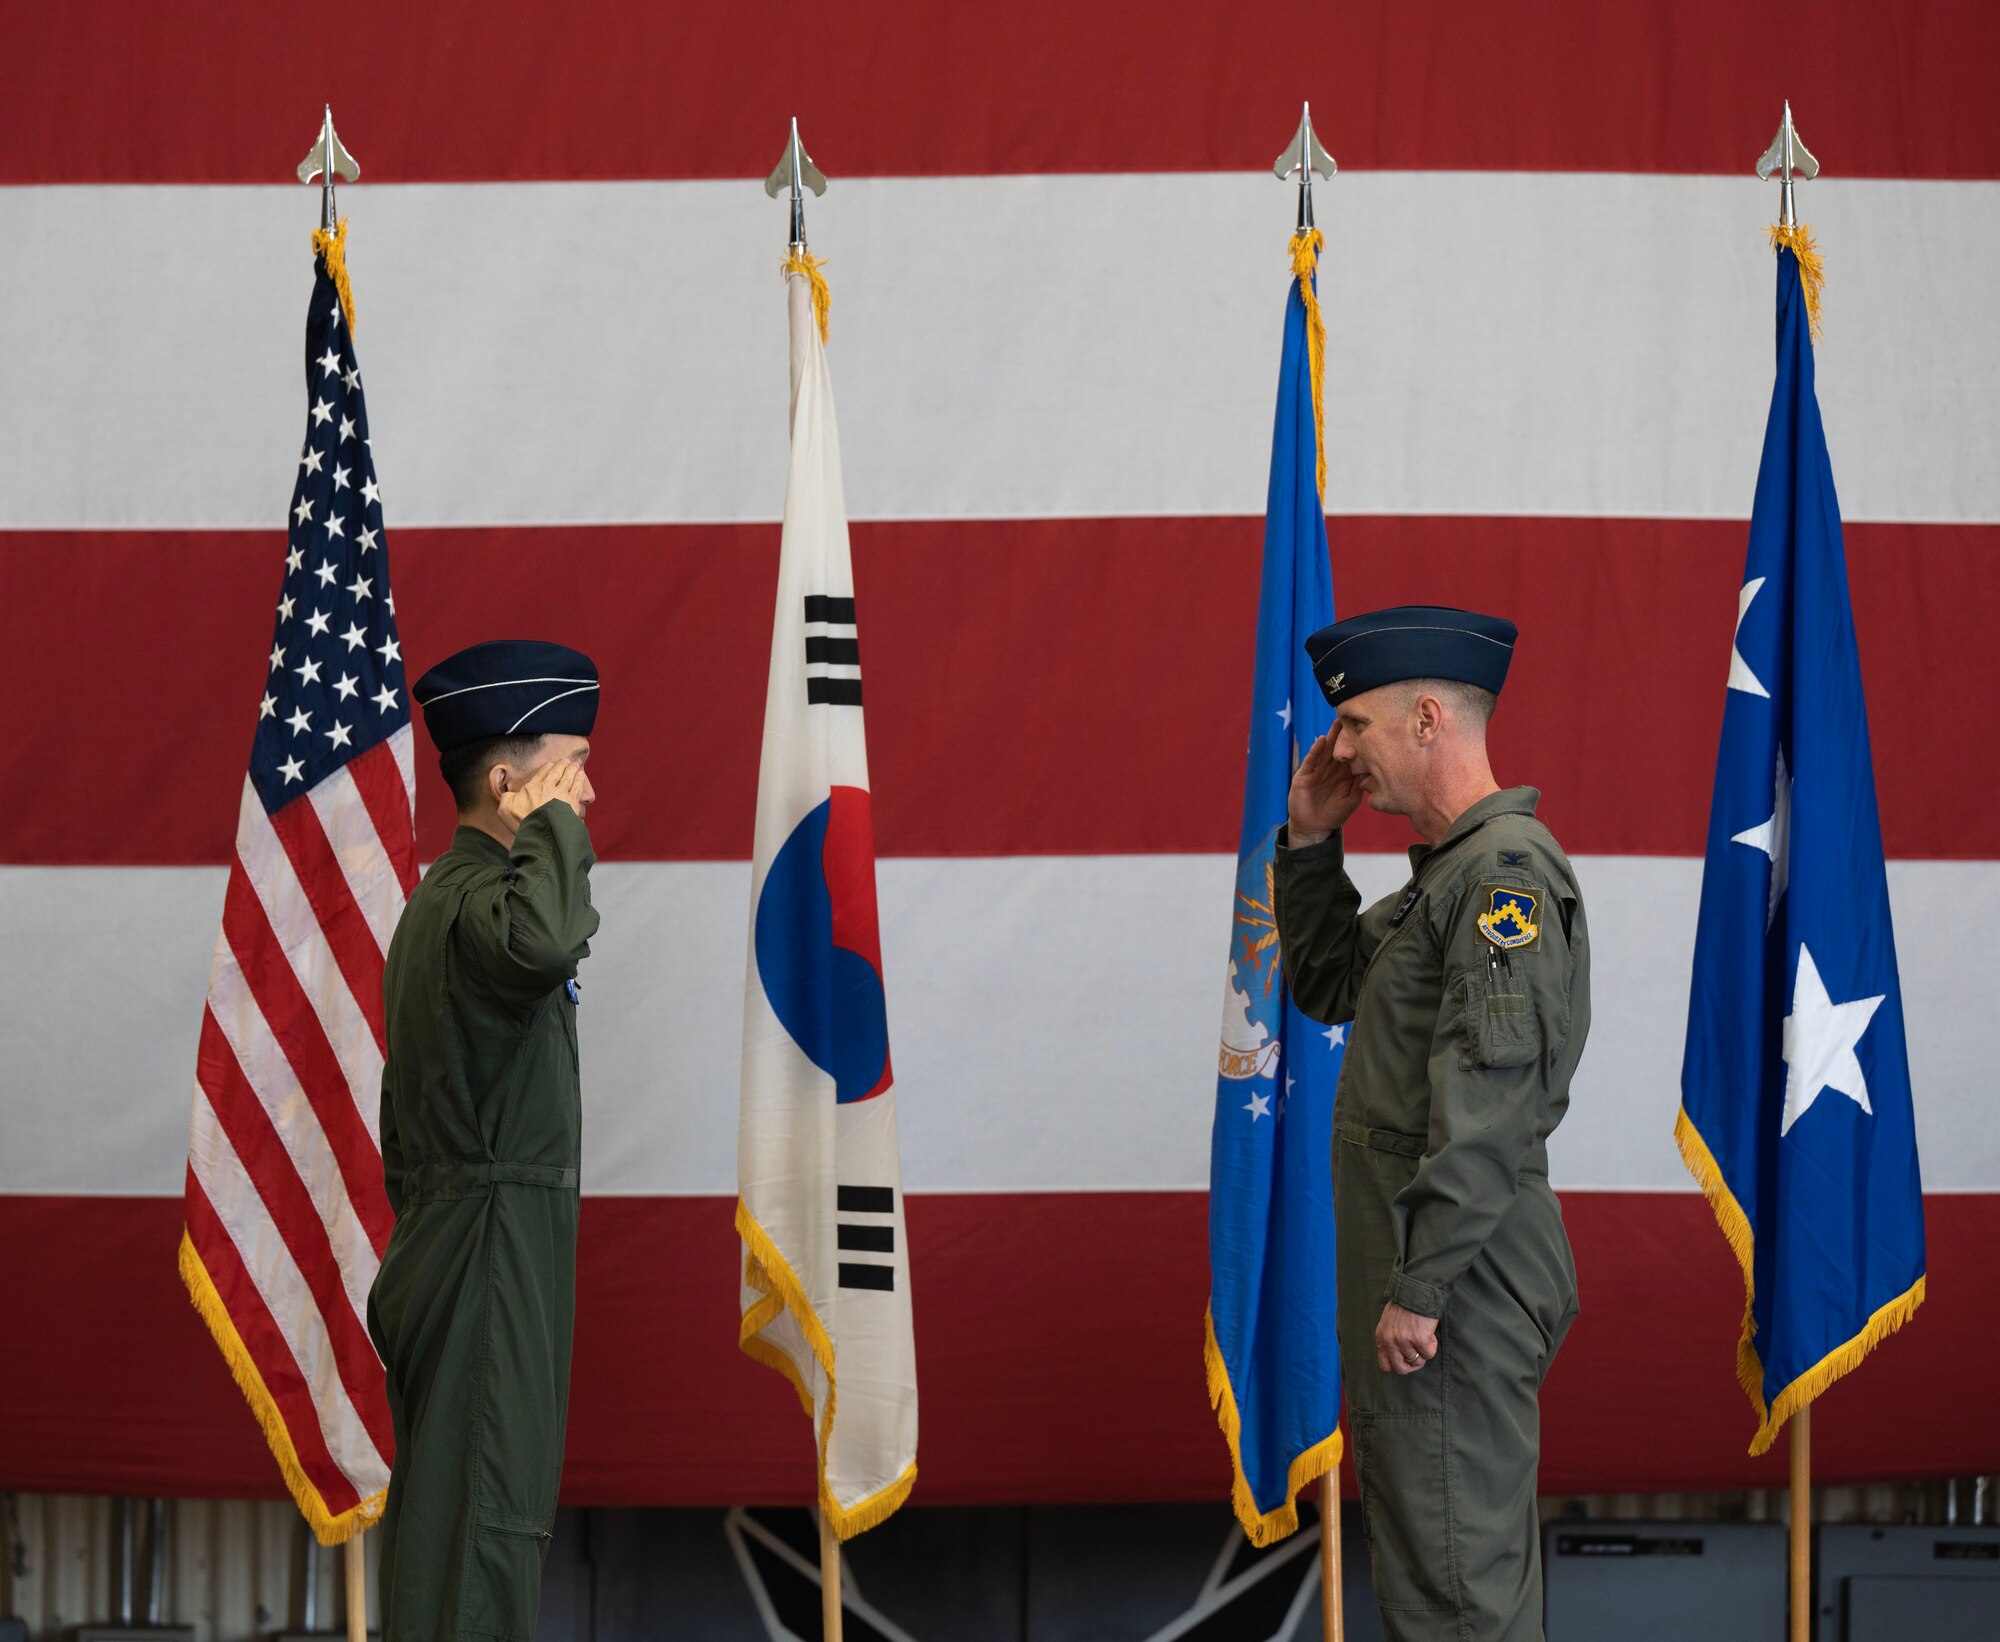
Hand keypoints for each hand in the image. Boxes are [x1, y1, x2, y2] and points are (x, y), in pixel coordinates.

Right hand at [497, 758, 587, 836]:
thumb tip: (510, 794)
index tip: (551, 764)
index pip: (540, 775)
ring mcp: (561, 793)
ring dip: (572, 770)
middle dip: (561, 765)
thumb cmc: (521, 821)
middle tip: (566, 760)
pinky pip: (577, 787)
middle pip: (556, 773)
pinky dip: (579, 780)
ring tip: (575, 765)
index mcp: (531, 788)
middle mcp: (547, 787)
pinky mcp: (572, 801)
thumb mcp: (505, 808)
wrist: (540, 830)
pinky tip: (581, 775)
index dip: (546, 768)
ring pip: (568, 777)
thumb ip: (507, 798)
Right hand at [1288, 730, 1363, 844]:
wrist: (1314, 828)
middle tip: (1352, 718)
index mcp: (1343, 774)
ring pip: (1325, 751)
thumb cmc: (1334, 814)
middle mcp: (1330, 769)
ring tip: (1338, 723)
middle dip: (1344, 734)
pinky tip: (1321, 741)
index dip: (1357, 743)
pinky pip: (1311, 761)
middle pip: (1338, 748)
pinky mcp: (1304, 775)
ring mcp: (1317, 771)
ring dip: (1331, 737)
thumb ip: (1360, 786)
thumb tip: (1371, 770)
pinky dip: (1316, 750)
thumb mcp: (1352, 800)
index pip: (1351, 755)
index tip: (1368, 729)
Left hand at [1375, 1302, 1438, 1375]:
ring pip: (1417, 1362)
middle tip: (1419, 1355)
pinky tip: (1429, 1333)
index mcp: (1381, 1337)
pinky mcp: (1419, 1339)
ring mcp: (1404, 1341)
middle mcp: (1390, 1341)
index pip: (1384, 1365)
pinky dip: (1432, 1345)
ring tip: (1424, 1337)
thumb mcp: (1388, 1322)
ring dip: (1423, 1352)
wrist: (1417, 1292)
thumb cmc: (1404, 1305)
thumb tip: (1397, 1356)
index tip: (1405, 1361)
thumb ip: (1389, 1338)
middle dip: (1412, 1365)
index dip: (1397, 1366)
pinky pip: (1429, 1354)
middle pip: (1400, 1368)